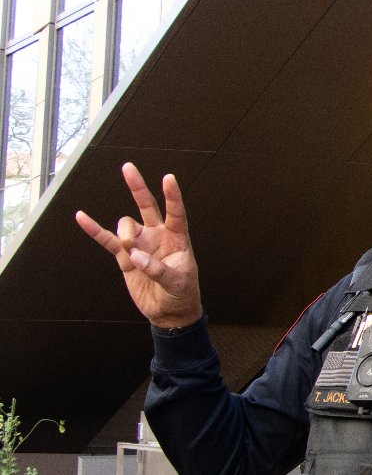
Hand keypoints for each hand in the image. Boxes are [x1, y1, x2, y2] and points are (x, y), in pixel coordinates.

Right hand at [75, 162, 202, 328]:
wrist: (168, 312)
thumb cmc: (181, 294)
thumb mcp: (177, 282)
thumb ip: (158, 269)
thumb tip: (136, 255)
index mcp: (177, 239)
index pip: (176, 213)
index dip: (172, 196)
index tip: (168, 178)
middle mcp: (158, 236)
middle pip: (147, 206)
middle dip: (137, 187)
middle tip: (128, 168)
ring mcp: (140, 244)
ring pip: (126, 225)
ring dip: (123, 233)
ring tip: (129, 249)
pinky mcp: (125, 256)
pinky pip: (106, 240)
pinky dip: (94, 229)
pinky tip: (82, 217)